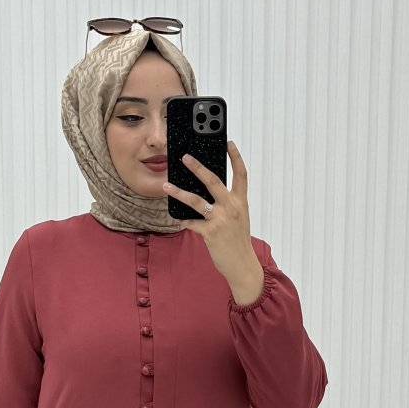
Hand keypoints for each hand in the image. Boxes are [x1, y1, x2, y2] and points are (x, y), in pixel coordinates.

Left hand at [162, 140, 261, 296]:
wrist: (242, 265)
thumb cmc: (239, 241)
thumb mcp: (239, 218)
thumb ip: (228, 204)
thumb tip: (209, 193)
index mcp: (240, 202)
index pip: (241, 174)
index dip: (235, 157)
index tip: (229, 142)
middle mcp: (231, 207)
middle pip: (213, 180)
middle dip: (197, 167)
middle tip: (184, 157)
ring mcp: (221, 219)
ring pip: (196, 200)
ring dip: (178, 192)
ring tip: (166, 185)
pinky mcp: (210, 233)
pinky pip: (192, 223)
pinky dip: (184, 221)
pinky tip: (179, 219)